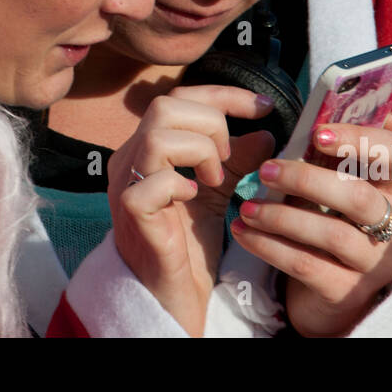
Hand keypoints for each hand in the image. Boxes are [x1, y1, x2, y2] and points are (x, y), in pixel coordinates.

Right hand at [107, 85, 274, 336]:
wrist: (170, 295)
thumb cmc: (188, 245)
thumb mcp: (217, 192)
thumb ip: (236, 161)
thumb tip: (265, 132)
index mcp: (146, 148)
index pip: (179, 98)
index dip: (224, 96)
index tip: (263, 107)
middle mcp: (129, 160)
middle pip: (165, 106)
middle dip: (211, 122)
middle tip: (228, 157)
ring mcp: (126, 186)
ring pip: (157, 138)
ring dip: (200, 152)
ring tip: (214, 179)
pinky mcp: (133, 216)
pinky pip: (151, 184)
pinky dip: (180, 184)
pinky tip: (193, 198)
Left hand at [230, 113, 391, 336]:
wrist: (328, 293)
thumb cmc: (329, 222)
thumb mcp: (331, 186)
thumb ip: (327, 155)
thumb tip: (296, 119)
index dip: (360, 139)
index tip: (317, 132)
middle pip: (361, 198)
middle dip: (309, 179)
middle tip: (267, 169)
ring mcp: (374, 263)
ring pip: (334, 235)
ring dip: (283, 217)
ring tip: (247, 208)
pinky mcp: (347, 293)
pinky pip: (307, 266)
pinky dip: (271, 247)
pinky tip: (243, 233)